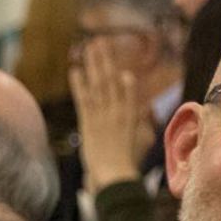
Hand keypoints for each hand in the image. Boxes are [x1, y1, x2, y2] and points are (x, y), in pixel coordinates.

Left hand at [68, 42, 152, 192]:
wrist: (116, 177)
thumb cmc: (128, 166)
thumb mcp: (141, 143)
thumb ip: (141, 125)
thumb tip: (145, 112)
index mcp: (131, 118)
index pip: (128, 93)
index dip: (123, 79)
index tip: (120, 66)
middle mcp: (118, 112)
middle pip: (111, 81)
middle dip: (105, 60)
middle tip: (100, 42)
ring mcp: (103, 116)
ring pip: (99, 84)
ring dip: (93, 64)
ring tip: (89, 47)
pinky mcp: (89, 122)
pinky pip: (84, 98)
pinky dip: (79, 84)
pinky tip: (75, 70)